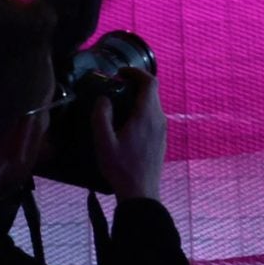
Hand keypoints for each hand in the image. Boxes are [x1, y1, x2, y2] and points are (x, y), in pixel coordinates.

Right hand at [89, 67, 166, 203]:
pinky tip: (126, 122)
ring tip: (118, 104)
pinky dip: (141, 110)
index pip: (149, 82)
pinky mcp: (160, 139)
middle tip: (114, 87)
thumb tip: (103, 99)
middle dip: (134, 84)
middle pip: (151, 92)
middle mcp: (159, 119)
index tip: (120, 73)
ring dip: (137, 98)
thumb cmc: (121, 167)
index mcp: (147, 115)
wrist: (141, 192)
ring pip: (153, 104)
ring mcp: (162, 129)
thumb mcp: (104, 142)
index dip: (136, 72)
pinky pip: (153, 116)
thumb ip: (101, 117)